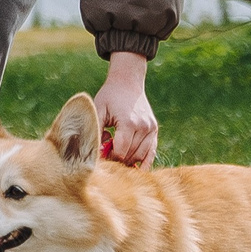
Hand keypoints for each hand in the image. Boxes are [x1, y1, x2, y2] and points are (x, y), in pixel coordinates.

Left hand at [95, 52, 156, 167]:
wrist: (127, 82)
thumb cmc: (110, 96)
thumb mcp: (98, 110)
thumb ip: (96, 131)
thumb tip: (96, 153)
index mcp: (128, 122)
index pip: (120, 152)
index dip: (109, 158)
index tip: (100, 158)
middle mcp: (143, 127)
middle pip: (130, 156)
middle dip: (117, 161)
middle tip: (106, 158)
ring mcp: (151, 129)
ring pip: (141, 156)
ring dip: (128, 161)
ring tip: (116, 156)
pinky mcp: (154, 130)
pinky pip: (151, 152)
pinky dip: (144, 162)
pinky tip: (135, 169)